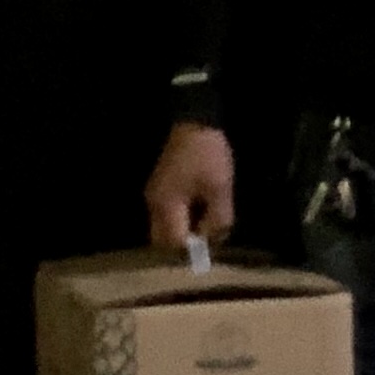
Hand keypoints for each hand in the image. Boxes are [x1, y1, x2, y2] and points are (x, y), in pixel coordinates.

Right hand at [146, 121, 235, 251]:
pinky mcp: (160, 191)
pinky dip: (181, 224)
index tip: (210, 250)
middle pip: (163, 241)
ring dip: (182, 236)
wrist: (195, 123)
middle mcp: (154, 205)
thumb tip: (213, 241)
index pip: (173, 243)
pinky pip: (167, 218)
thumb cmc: (207, 156)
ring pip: (164, 230)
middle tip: (207, 245)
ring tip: (206, 231)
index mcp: (166, 206)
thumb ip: (218, 219)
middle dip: (183, 249)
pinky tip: (200, 217)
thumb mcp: (219, 189)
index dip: (192, 251)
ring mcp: (155, 198)